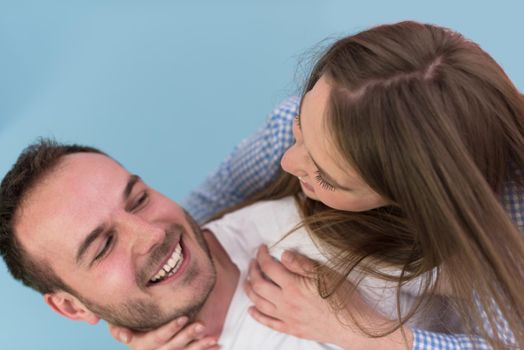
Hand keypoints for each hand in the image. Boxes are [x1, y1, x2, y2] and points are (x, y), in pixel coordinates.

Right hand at [108, 317, 218, 349]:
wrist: (135, 337)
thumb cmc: (127, 325)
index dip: (170, 328)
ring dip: (201, 346)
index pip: (157, 337)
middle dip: (189, 335)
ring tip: (214, 338)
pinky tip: (217, 346)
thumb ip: (118, 329)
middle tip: (202, 325)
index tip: (184, 317)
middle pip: (174, 346)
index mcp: (141, 345)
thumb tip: (125, 338)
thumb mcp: (117, 325)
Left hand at [243, 245, 410, 349]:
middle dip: (253, 270)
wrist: (352, 325)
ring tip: (248, 280)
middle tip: (253, 262)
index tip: (262, 249)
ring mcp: (287, 317)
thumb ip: (301, 264)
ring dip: (249, 290)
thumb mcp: (324, 273)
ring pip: (259, 303)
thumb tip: (283, 254)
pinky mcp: (291, 329)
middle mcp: (286, 302)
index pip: (269, 267)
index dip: (262, 255)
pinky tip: (251, 309)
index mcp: (293, 286)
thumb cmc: (342, 297)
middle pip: (259, 284)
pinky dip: (256, 315)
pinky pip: (268, 322)